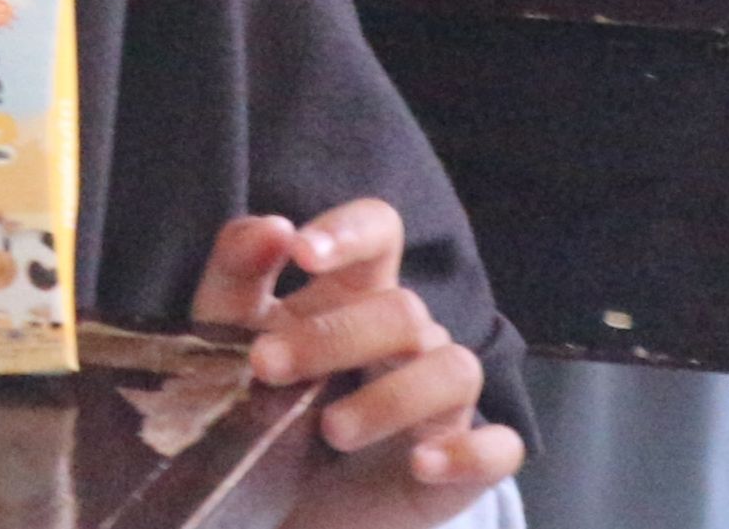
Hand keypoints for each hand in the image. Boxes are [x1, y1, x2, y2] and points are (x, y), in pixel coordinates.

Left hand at [196, 204, 523, 524]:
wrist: (274, 506)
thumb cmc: (261, 405)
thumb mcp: (228, 338)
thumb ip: (238, 274)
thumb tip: (272, 228)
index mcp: (356, 293)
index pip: (380, 232)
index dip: (350, 231)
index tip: (302, 252)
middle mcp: (410, 338)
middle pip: (403, 309)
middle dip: (332, 336)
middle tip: (266, 368)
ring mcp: (443, 401)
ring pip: (454, 369)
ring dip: (391, 397)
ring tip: (331, 430)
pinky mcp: (463, 464)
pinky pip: (500, 448)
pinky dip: (469, 453)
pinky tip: (421, 464)